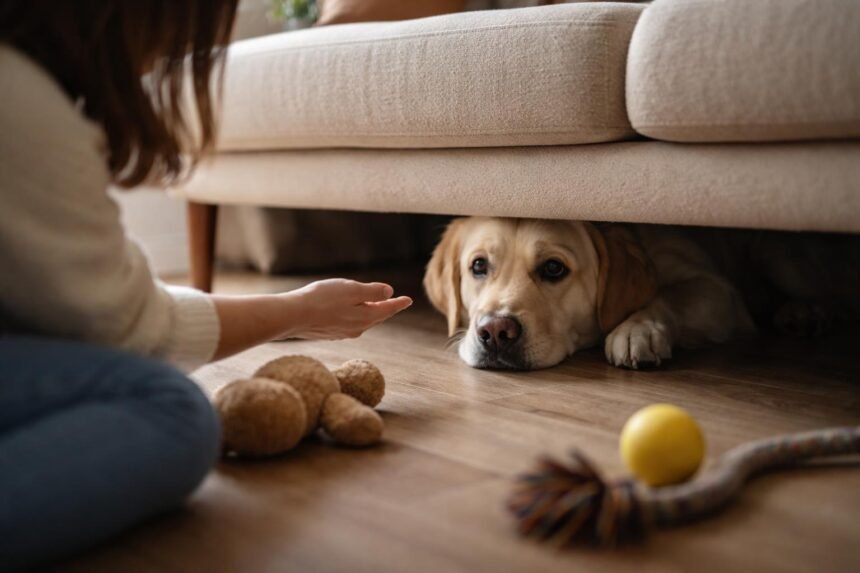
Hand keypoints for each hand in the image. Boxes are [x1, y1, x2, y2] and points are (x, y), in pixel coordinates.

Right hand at [283, 279, 412, 339]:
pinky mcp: (329, 333)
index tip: (409, 300)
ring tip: (374, 306)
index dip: (399, 303)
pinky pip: (349, 324)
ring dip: (370, 312)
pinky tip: (350, 313)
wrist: (293, 316)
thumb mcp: (352, 289)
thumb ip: (372, 292)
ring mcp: (342, 333)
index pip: (387, 309)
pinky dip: (354, 316)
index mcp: (366, 317)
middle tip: (395, 303)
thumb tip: (389, 293)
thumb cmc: (322, 299)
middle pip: (376, 317)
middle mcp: (357, 329)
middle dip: (385, 309)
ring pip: (362, 321)